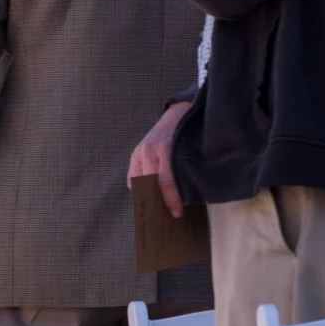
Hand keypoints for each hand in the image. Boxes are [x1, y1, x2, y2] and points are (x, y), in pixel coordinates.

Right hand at [128, 100, 192, 217]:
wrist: (181, 110)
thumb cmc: (190, 131)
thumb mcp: (191, 150)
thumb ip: (186, 169)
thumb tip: (188, 194)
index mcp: (165, 149)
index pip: (165, 181)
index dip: (171, 199)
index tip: (177, 212)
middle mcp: (149, 151)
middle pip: (148, 184)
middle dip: (157, 201)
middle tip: (166, 215)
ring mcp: (140, 151)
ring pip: (138, 182)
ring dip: (147, 195)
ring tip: (157, 206)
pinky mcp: (136, 152)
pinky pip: (133, 176)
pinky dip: (139, 186)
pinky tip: (149, 192)